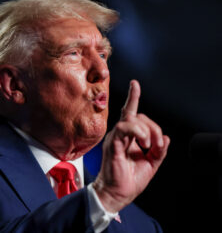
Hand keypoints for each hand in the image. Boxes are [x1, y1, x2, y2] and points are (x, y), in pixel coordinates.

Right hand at [94, 80, 169, 212]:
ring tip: (149, 146)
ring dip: (147, 130)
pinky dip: (138, 132)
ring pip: (131, 119)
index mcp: (127, 138)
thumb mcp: (151, 163)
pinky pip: (124, 127)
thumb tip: (165, 137)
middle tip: (157, 146)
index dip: (132, 98)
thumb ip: (159, 150)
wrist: (117, 193)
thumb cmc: (129, 180)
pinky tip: (143, 143)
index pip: (131, 114)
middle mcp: (119, 135)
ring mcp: (115, 138)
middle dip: (153, 127)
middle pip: (137, 116)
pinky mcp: (113, 144)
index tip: (134, 84)